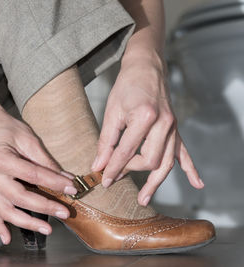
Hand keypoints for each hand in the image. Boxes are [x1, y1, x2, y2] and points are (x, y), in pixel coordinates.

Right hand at [0, 108, 75, 243]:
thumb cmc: (8, 129)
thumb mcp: (28, 138)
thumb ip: (44, 160)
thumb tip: (64, 179)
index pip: (32, 174)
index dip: (53, 182)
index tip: (71, 188)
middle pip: (19, 196)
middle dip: (44, 207)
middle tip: (64, 212)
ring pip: (6, 210)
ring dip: (26, 222)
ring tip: (47, 229)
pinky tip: (7, 237)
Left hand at [91, 52, 203, 205]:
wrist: (146, 68)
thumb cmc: (126, 87)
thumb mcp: (112, 112)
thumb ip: (106, 141)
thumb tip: (98, 165)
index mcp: (145, 117)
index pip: (127, 151)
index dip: (114, 167)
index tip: (104, 179)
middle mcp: (163, 124)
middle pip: (150, 160)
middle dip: (131, 171)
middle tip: (115, 178)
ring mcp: (172, 127)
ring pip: (167, 162)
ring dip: (156, 183)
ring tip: (144, 200)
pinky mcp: (175, 128)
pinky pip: (184, 152)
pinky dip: (190, 168)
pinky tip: (197, 183)